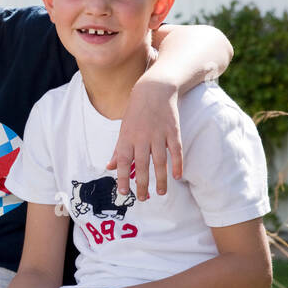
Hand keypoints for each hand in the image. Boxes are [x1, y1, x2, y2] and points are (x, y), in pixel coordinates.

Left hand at [106, 75, 181, 201]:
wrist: (154, 88)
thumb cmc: (136, 111)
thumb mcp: (123, 128)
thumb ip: (118, 149)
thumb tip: (109, 167)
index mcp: (127, 137)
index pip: (123, 162)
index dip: (122, 178)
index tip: (123, 192)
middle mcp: (142, 137)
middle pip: (141, 165)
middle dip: (141, 184)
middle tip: (143, 198)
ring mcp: (159, 134)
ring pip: (159, 161)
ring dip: (160, 179)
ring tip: (160, 193)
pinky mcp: (173, 130)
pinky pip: (176, 151)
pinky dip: (177, 164)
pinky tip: (177, 176)